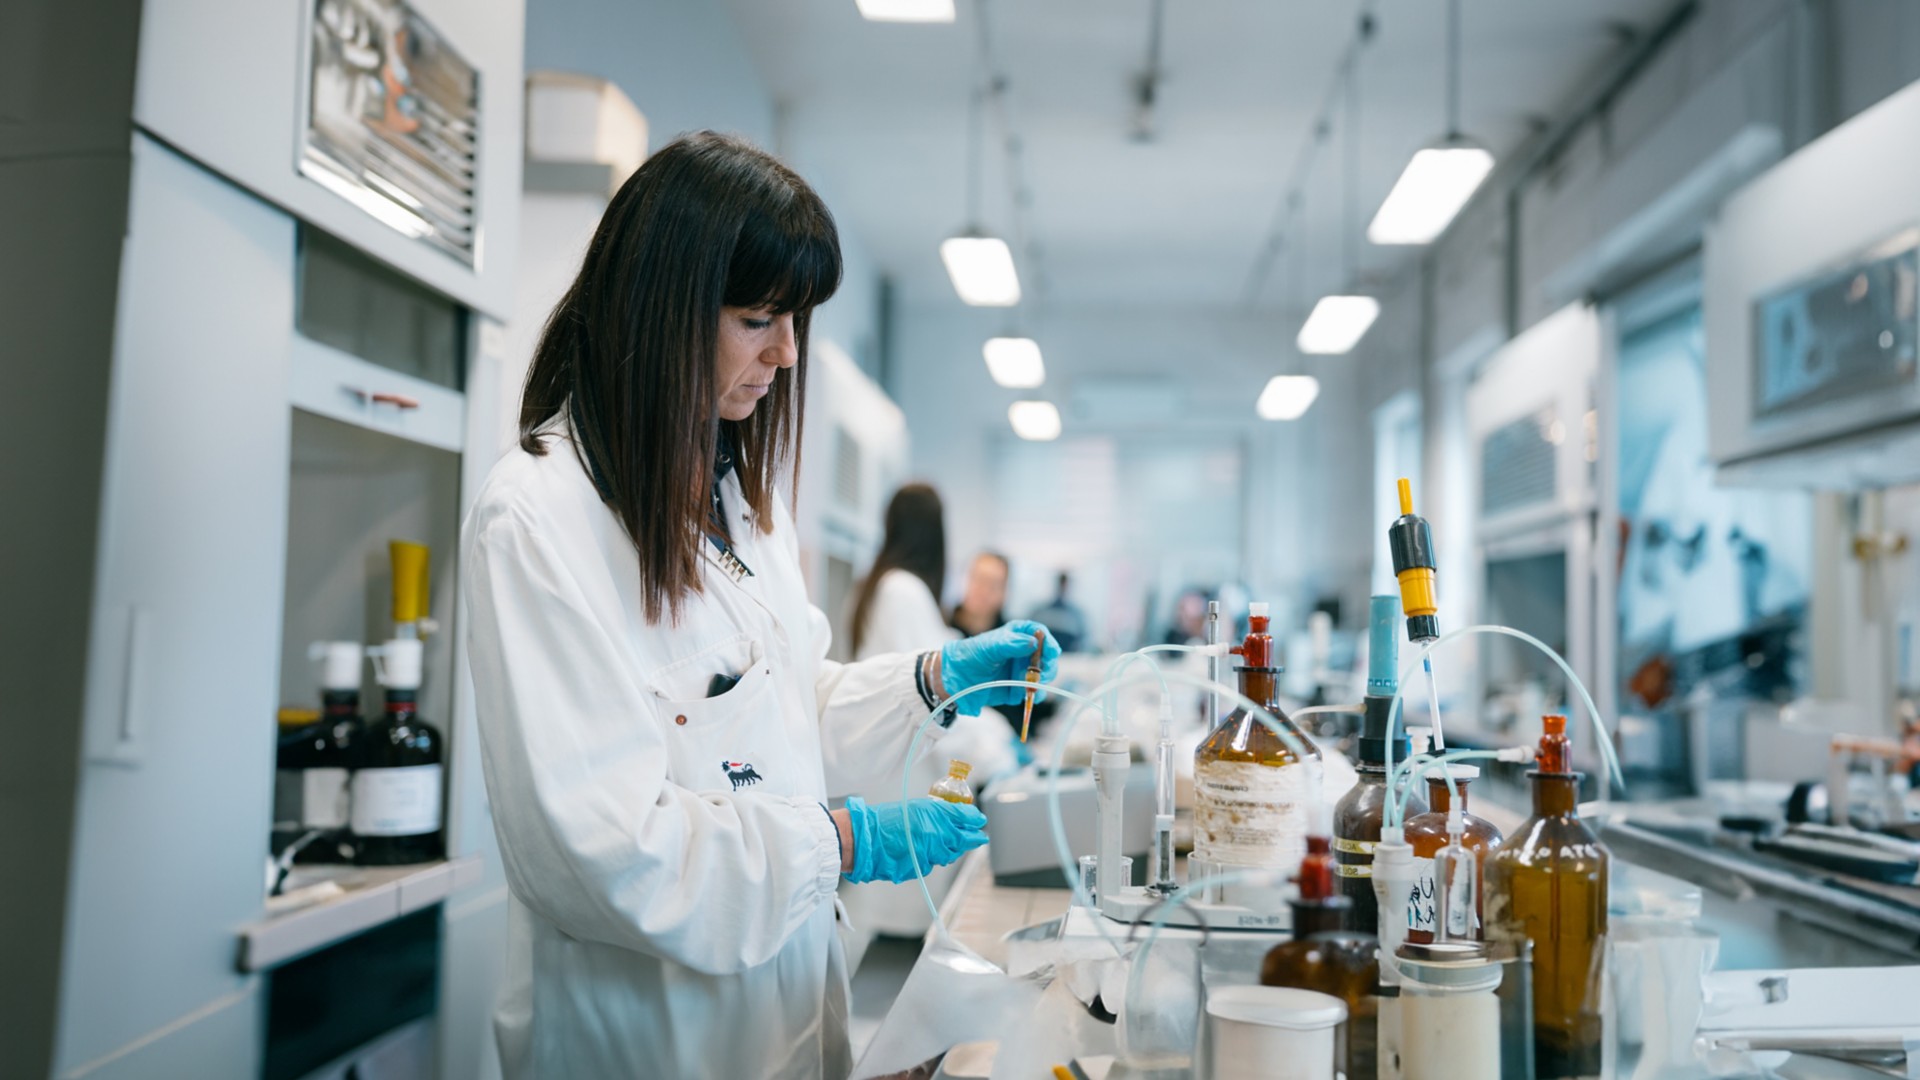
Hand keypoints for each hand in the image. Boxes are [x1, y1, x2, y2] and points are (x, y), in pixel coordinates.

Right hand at [842, 797, 988, 883]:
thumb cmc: (885, 820)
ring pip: (949, 854)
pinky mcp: (921, 867)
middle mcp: (937, 835)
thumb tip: (957, 817)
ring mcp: (930, 853)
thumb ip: (938, 813)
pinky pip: (932, 863)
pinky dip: (931, 858)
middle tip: (978, 837)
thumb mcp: (915, 808)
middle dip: (972, 838)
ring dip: (951, 849)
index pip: (966, 817)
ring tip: (948, 843)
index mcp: (935, 815)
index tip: (980, 821)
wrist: (864, 840)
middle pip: (963, 840)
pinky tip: (923, 851)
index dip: (975, 820)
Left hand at [940, 620, 1061, 716]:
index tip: (1050, 652)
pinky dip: (1033, 696)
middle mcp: (1024, 652)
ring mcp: (1023, 671)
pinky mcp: (1019, 688)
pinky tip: (1025, 696)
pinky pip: (1034, 693)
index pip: (1040, 634)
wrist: (955, 680)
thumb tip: (1033, 643)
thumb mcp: (989, 647)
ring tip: (1026, 686)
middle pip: (1048, 658)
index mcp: (1018, 635)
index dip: (1048, 642)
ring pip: (1044, 677)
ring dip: (1040, 682)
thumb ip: (1011, 644)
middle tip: (1041, 674)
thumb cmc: (971, 655)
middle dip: (1047, 666)